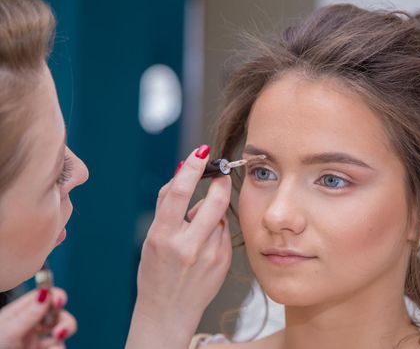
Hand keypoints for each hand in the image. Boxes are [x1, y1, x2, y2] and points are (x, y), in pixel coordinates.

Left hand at [0, 287, 76, 348]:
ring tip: (53, 348)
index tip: (60, 300)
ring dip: (59, 341)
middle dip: (64, 322)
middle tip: (59, 332)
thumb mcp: (8, 332)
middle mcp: (31, 326)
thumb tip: (45, 293)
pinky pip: (59, 348)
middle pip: (58, 315)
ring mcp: (37, 342)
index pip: (42, 297)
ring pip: (61, 334)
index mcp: (20, 314)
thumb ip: (28, 314)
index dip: (54, 295)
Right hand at [126, 145, 231, 348]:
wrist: (169, 312)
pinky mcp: (224, 262)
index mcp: (162, 236)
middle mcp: (187, 246)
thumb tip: (182, 169)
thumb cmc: (156, 271)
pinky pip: (225, 232)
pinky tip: (205, 246)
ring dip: (211, 213)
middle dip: (219, 183)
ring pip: (219, 216)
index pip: (180, 192)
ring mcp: (209, 255)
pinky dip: (217, 230)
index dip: (193, 167)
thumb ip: (167, 204)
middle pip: (213, 201)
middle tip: (219, 175)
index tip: (202, 151)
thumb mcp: (152, 237)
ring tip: (198, 230)